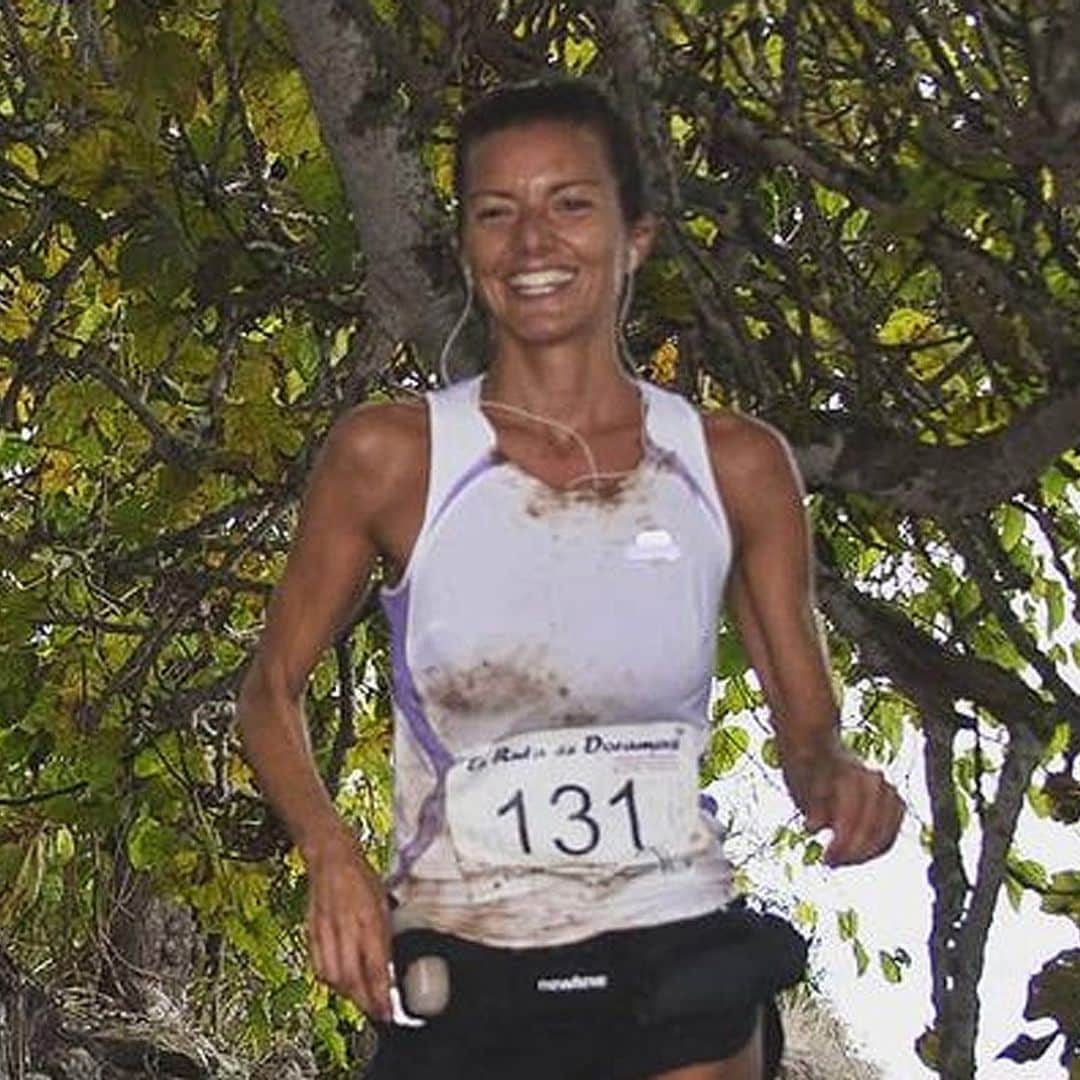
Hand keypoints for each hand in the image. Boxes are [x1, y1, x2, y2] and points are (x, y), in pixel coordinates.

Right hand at [303, 827, 391, 1019]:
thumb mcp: (383, 904)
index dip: (380, 995)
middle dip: (363, 1002)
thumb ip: (384, 937)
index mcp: (368, 918)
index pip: (374, 967)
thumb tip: (389, 967)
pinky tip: (339, 983)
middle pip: (351, 979)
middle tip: (375, 1012)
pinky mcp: (312, 932)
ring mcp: (326, 930)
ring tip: (360, 999)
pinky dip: (329, 980)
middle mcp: (346, 927)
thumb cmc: (361, 877)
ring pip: (332, 976)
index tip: (387, 1012)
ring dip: (346, 994)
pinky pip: (317, 965)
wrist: (331, 857)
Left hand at [784, 748, 905, 865]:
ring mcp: (888, 790)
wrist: (821, 750)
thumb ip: (812, 807)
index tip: (825, 858)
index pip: (854, 818)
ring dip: (866, 853)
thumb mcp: (801, 786)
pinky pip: (891, 832)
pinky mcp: (895, 802)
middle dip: (853, 852)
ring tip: (843, 860)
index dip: (841, 844)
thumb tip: (813, 827)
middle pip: (872, 829)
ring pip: (886, 833)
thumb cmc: (807, 771)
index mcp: (851, 775)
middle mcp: (874, 780)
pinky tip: (858, 855)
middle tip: (831, 862)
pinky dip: (877, 847)